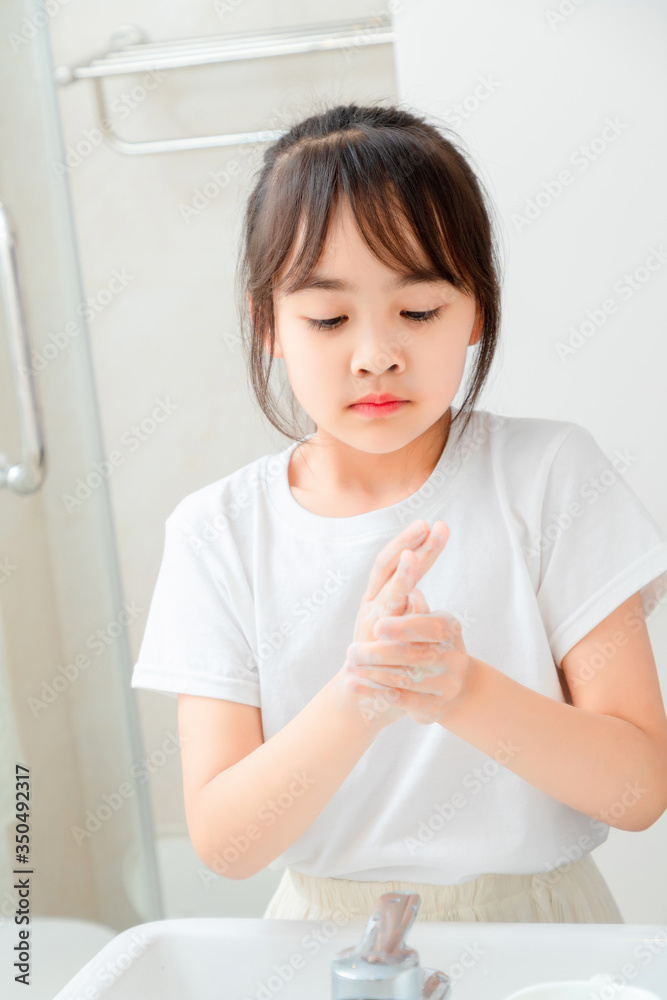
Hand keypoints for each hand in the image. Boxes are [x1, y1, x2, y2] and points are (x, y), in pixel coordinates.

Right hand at [335, 519, 449, 730]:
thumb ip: (411, 612)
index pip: (397, 562)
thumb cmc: (387, 662)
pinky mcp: (372, 634)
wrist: (363, 697)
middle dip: (409, 542)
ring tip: (417, 546)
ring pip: (386, 582)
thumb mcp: (402, 631)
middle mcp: (372, 601)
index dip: (415, 543)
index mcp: (381, 597)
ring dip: (404, 564)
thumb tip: (420, 594)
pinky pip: (388, 610)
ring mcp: (370, 616)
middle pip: (388, 562)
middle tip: (429, 524)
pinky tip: (414, 582)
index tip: (436, 525)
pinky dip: (400, 592)